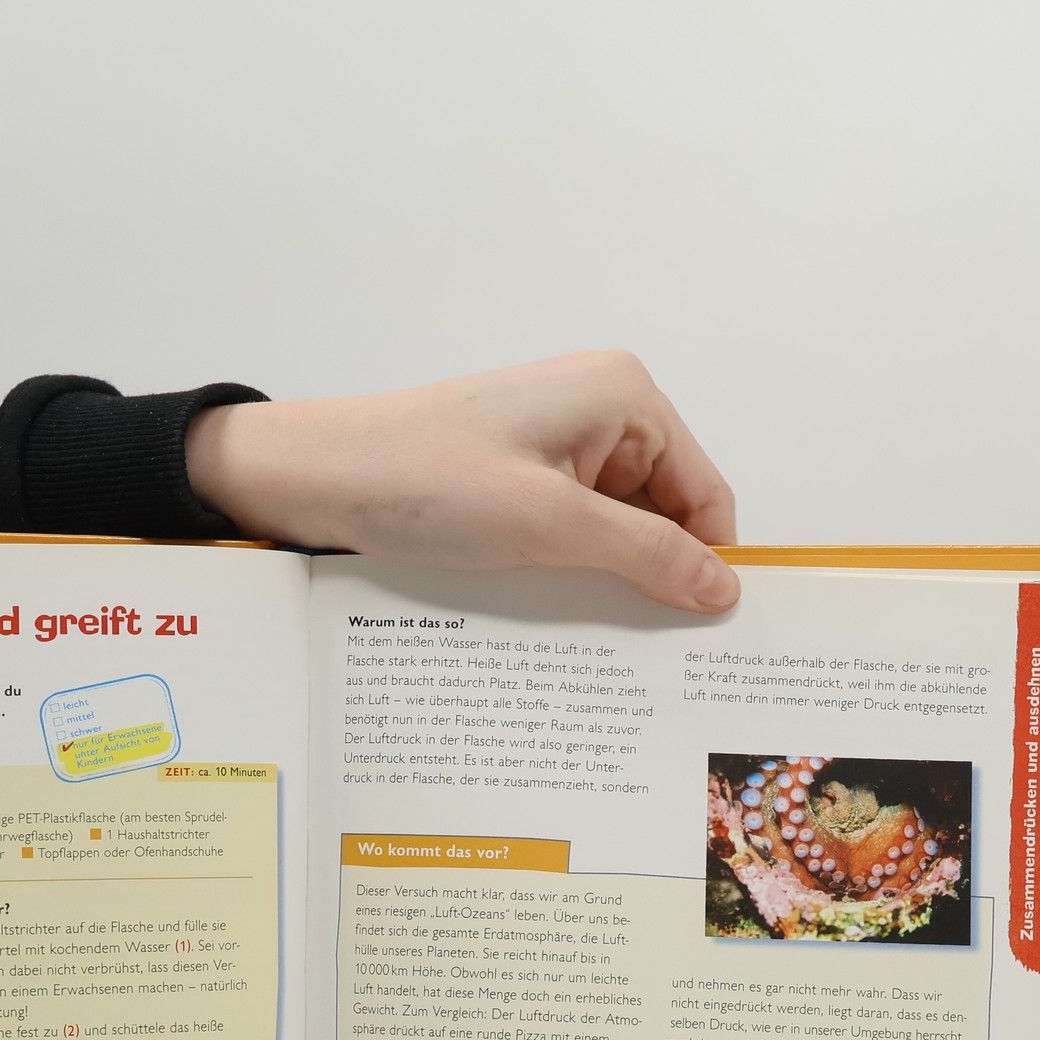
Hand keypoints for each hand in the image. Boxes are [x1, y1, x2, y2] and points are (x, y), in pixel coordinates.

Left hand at [186, 350, 738, 611]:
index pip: (706, 493)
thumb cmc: (423, 479)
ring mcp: (559, 439)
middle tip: (637, 644)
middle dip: (651, 571)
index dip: (705, 563)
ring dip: (604, 574)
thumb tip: (723, 587)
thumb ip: (646, 554)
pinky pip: (573, 527)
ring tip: (579, 619)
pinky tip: (546, 598)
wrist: (317, 477)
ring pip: (618, 526)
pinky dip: (569, 565)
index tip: (699, 634)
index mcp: (624, 396)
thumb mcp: (550, 525)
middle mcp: (601, 407)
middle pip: (666, 511)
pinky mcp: (522, 471)